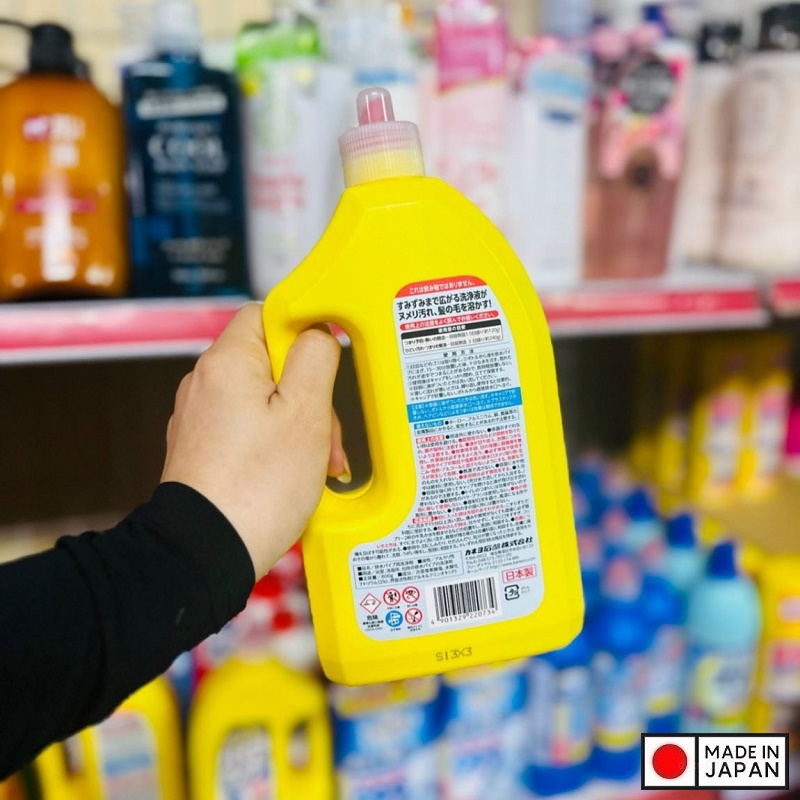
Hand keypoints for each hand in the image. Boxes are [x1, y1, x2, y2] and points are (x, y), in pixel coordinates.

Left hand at [161, 303, 347, 576]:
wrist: (205, 553)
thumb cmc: (257, 489)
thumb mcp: (306, 413)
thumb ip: (315, 358)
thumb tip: (318, 331)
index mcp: (227, 363)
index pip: (266, 313)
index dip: (302, 332)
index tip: (325, 363)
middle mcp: (205, 383)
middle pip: (271, 363)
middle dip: (309, 395)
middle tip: (327, 435)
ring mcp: (200, 417)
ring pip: (263, 400)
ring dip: (298, 426)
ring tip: (317, 467)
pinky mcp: (202, 448)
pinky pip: (248, 429)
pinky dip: (275, 445)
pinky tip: (293, 476)